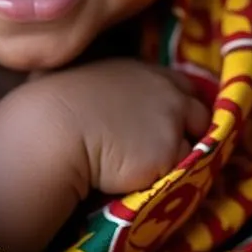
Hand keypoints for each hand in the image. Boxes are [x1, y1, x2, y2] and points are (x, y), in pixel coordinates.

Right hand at [29, 59, 208, 195]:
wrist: (53, 131)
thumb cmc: (53, 104)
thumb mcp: (81, 77)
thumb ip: (98, 80)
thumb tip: (76, 84)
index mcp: (142, 71)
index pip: (178, 85)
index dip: (177, 104)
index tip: (169, 120)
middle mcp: (165, 91)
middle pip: (198, 113)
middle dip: (191, 130)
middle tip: (171, 150)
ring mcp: (172, 122)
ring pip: (193, 144)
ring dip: (179, 157)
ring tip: (155, 172)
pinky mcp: (170, 153)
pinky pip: (182, 171)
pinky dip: (168, 177)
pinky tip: (145, 181)